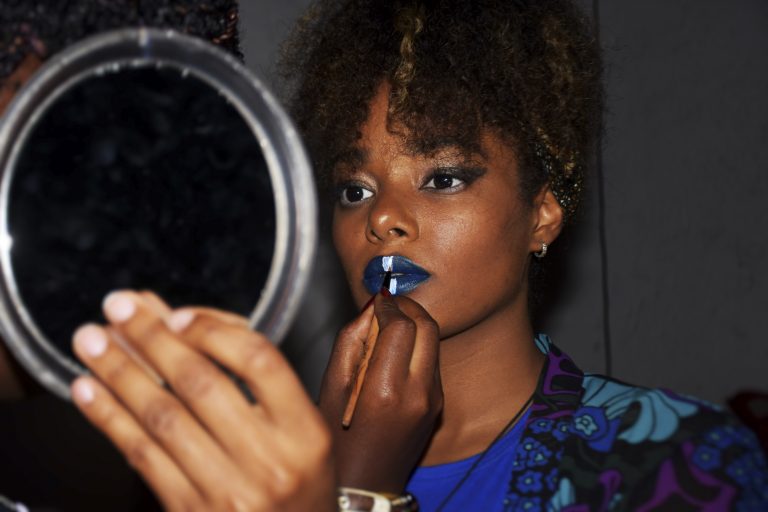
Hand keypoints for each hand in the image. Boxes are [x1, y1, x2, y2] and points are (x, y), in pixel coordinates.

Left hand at [70, 291, 335, 511]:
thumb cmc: (297, 480)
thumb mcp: (300, 428)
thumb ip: (252, 375)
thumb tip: (182, 321)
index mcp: (304, 432)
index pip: (260, 362)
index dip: (214, 331)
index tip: (176, 315)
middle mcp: (270, 461)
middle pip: (201, 384)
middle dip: (151, 339)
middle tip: (117, 306)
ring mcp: (228, 492)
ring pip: (163, 417)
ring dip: (120, 372)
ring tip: (90, 341)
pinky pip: (142, 457)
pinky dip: (110, 419)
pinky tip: (89, 390)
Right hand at [318, 293, 442, 493]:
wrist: (366, 483)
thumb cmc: (337, 439)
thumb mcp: (330, 388)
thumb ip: (350, 341)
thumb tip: (370, 307)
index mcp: (386, 390)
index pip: (402, 326)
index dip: (389, 305)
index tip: (376, 299)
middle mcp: (418, 393)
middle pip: (428, 326)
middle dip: (408, 306)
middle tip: (388, 303)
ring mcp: (433, 399)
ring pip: (434, 341)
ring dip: (414, 324)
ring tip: (389, 324)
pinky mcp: (439, 404)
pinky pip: (432, 361)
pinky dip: (417, 345)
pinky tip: (396, 350)